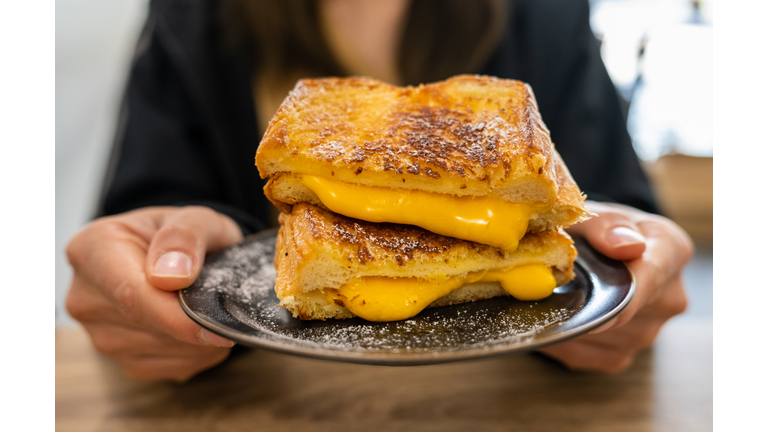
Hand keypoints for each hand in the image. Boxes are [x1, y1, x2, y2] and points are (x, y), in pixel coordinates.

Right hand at [66, 206, 242, 381]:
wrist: (179, 257)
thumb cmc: (185, 236)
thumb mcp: (195, 218)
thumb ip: (185, 236)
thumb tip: (172, 275)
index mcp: (92, 249)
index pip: (131, 294)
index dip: (177, 316)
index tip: (218, 326)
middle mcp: (85, 296)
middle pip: (148, 326)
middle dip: (196, 321)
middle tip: (228, 302)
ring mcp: (100, 334)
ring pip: (164, 351)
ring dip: (201, 339)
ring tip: (210, 307)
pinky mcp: (124, 360)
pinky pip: (172, 367)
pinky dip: (199, 353)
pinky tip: (201, 328)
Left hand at [538, 201, 692, 371]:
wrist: (592, 252)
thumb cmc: (596, 230)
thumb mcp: (597, 214)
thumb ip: (607, 225)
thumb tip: (626, 246)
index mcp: (672, 251)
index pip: (651, 275)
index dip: (620, 288)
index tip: (592, 295)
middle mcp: (669, 297)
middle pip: (623, 312)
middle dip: (583, 300)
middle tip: (546, 287)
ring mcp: (649, 330)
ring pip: (601, 336)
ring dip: (569, 321)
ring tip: (551, 296)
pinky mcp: (623, 353)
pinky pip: (587, 354)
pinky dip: (562, 340)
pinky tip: (552, 319)